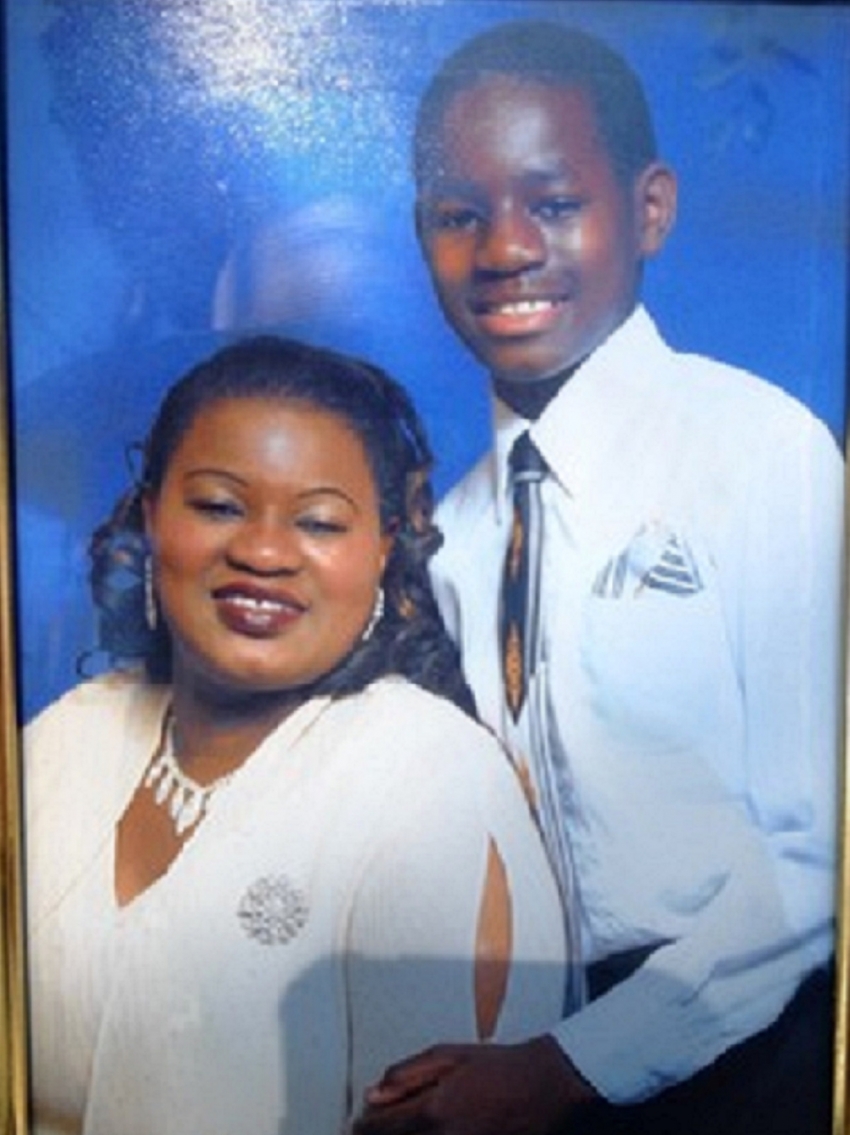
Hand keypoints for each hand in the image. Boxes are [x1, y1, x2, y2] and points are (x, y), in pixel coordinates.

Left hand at [352, 1035, 598, 1134]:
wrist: (543, 1086)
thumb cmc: (497, 1066)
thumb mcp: (448, 1055)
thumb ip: (406, 1074)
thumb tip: (371, 1093)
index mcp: (432, 1110)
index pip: (380, 1128)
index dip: (362, 1127)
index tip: (356, 1124)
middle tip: (370, 1130)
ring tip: (397, 1131)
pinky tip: (427, 1134)